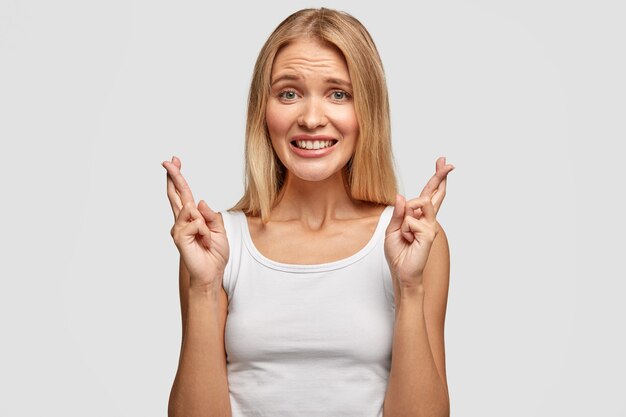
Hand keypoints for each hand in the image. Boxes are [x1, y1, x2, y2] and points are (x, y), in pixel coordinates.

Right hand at [162, 156, 228, 290]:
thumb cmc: (214, 253)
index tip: (175, 161)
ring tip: (207, 238)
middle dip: (173, 176)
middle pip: (175, 194)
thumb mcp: (219, 230)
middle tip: (167, 161)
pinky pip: (196, 224)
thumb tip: (198, 202)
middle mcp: (182, 221)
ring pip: (190, 209)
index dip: (178, 177)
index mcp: (192, 217)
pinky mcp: (179, 237)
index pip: (183, 193)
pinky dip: (205, 232)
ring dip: (205, 225)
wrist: (212, 273)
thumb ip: (211, 216)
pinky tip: (204, 242)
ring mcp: (179, 228)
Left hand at [384, 157, 454, 289]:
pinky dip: (404, 230)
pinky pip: (411, 221)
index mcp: (419, 217)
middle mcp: (428, 219)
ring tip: (405, 233)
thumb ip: (398, 213)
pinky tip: (408, 240)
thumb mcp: (392, 229)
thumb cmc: (398, 253)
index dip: (436, 178)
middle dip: (440, 176)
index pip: (429, 194)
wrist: (402, 272)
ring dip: (406, 217)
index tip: (442, 162)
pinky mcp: (429, 234)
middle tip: (448, 162)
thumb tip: (402, 196)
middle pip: (434, 193)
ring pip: (419, 203)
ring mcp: (431, 226)